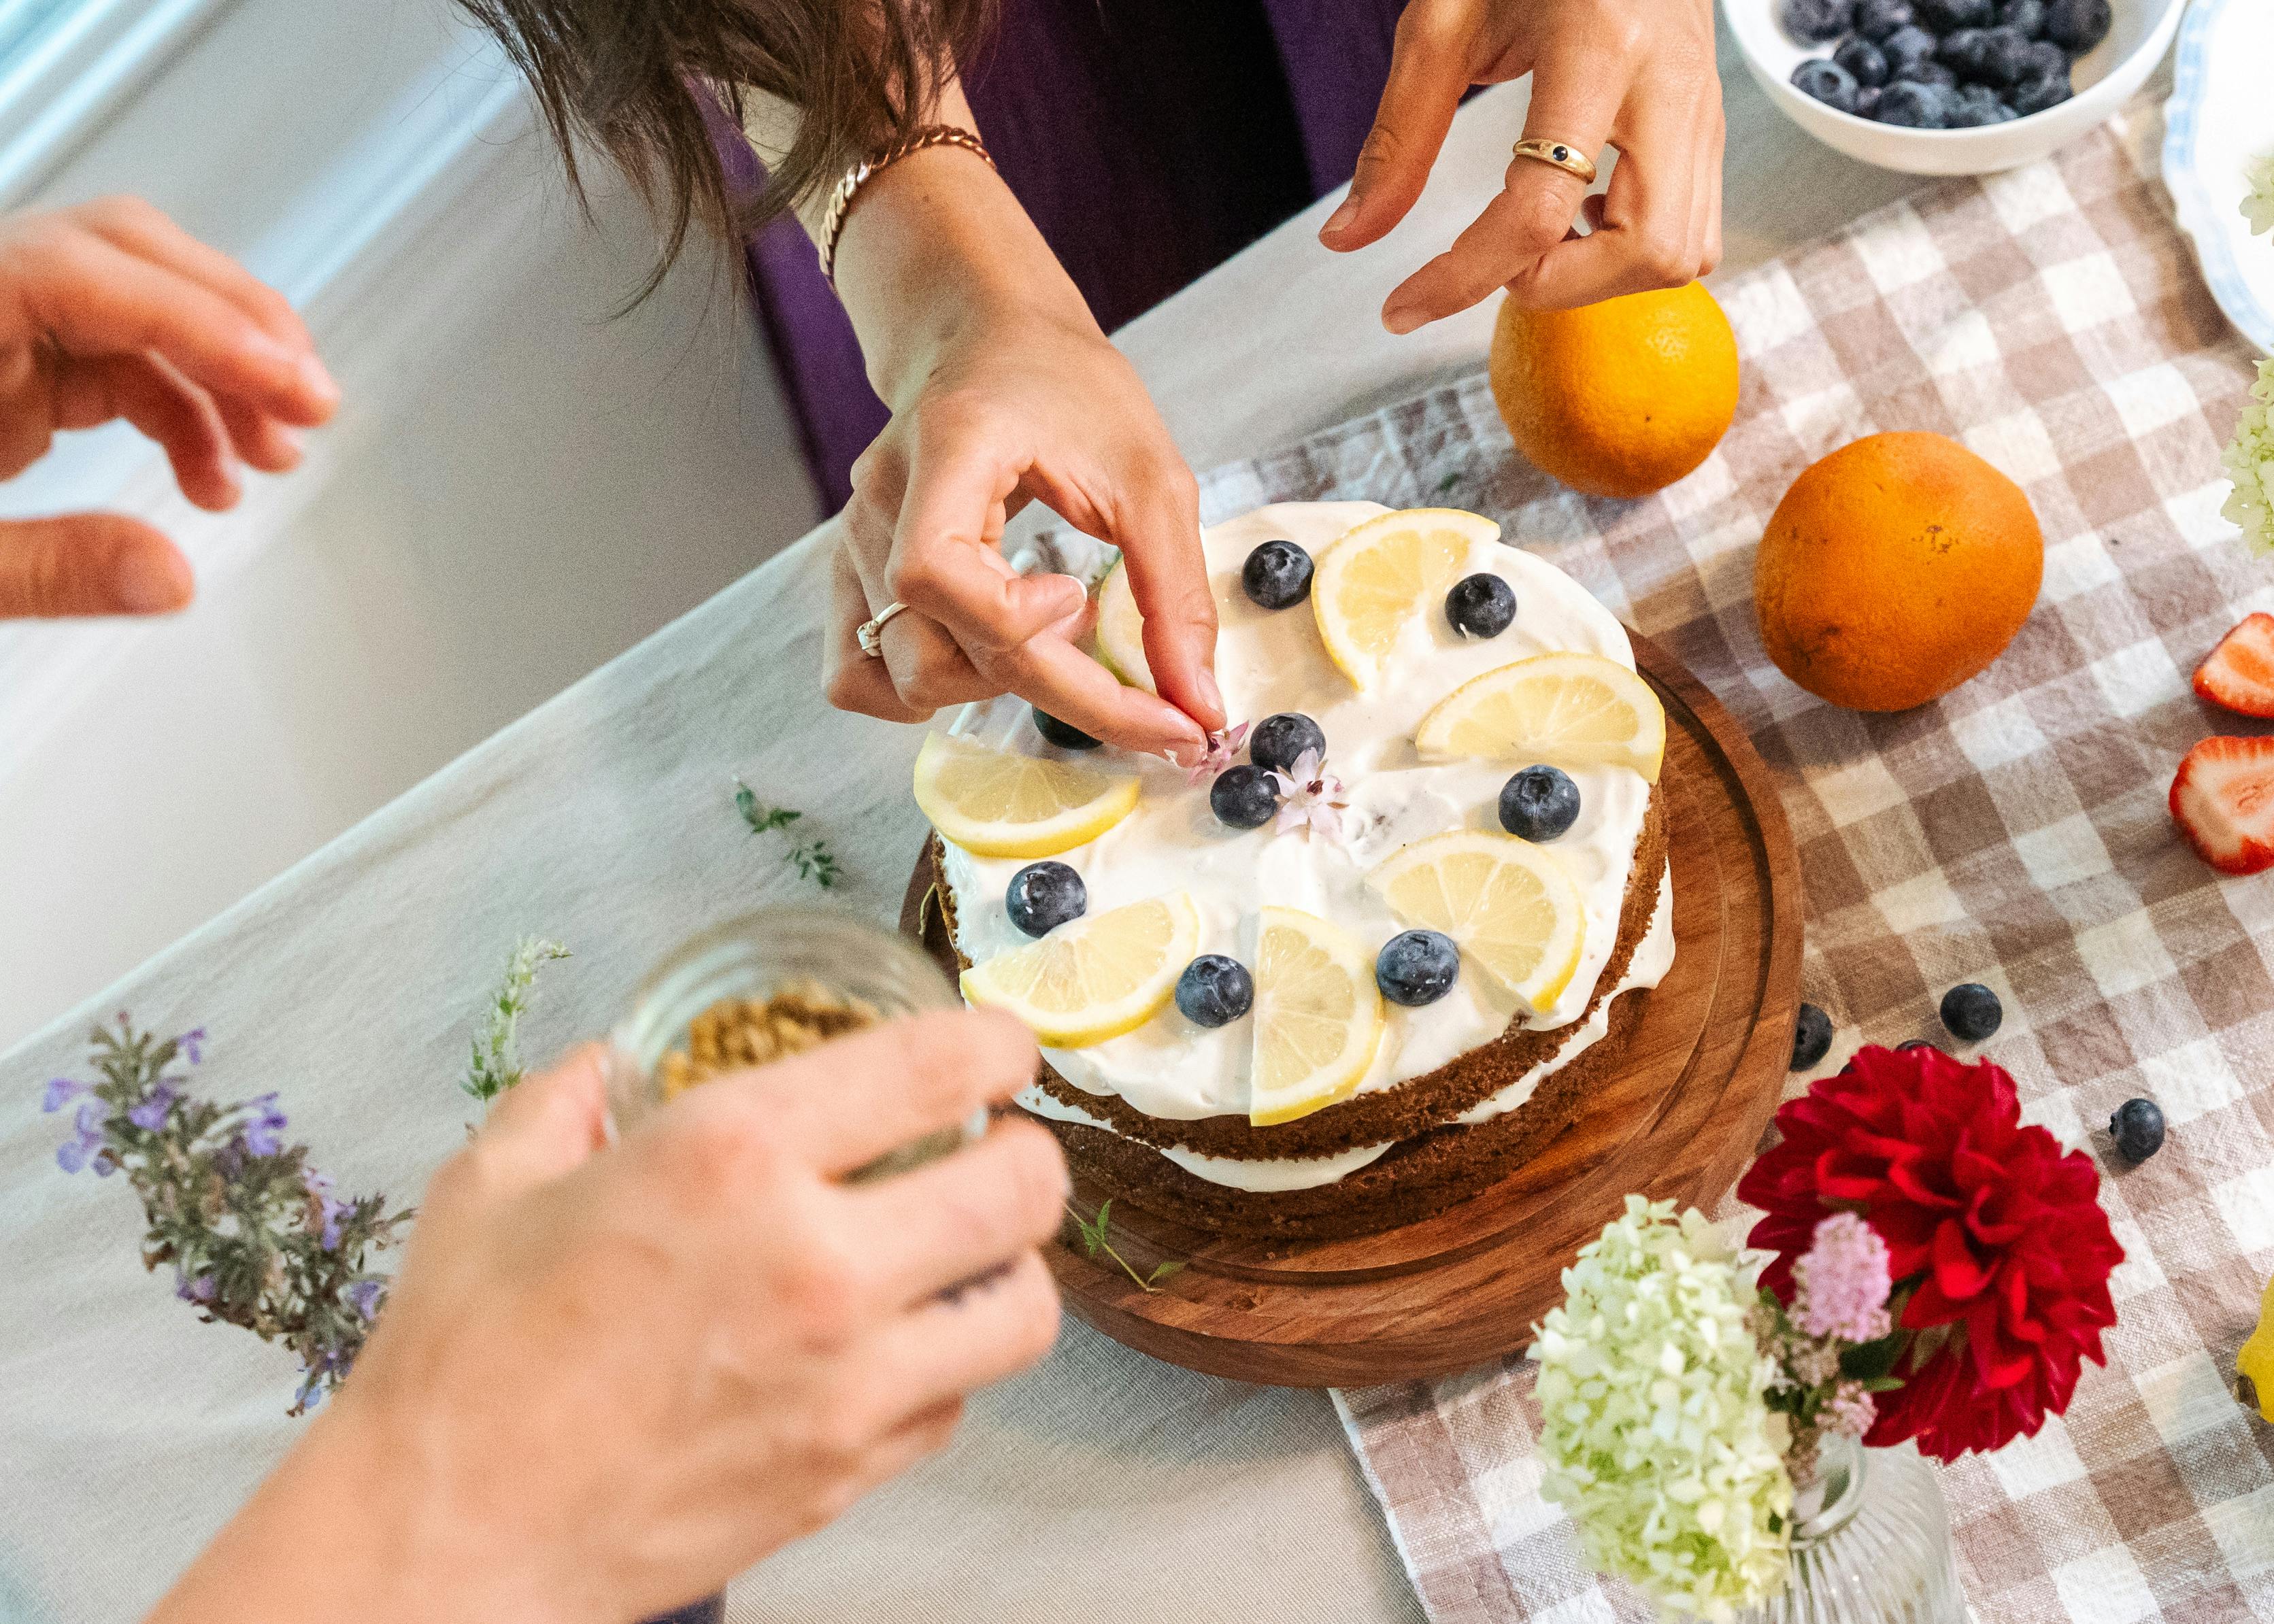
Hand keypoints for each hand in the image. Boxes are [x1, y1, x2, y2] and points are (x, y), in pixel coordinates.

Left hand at [0, 197, 336, 617]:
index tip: (288, 386)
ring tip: (274, 454)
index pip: (96, 277)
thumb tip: (168, 576)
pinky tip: (210, 477)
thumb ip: (50, 568)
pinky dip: (181, 411)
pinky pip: (115, 361)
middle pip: (131, 258)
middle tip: (310, 404)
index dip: (208, 326)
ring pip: (138, 304)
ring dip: (222, 374)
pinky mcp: (4, 366)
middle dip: (237, 327)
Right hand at [149, 1011, 1066, 1623]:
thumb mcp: (492, 1185)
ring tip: (969, 1249)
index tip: (998, 1046)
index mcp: (731, 1157)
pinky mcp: (850, 1469)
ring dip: (1012, 1265)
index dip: (994, 1043)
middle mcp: (815, 1262)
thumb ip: (569, 1101)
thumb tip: (609, 1065)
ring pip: (1025, 1307)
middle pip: (1024, 1186)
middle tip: (997, 1147)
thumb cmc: (462, 1366)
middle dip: (1028, 1152)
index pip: (936, 1068)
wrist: (445, 1544)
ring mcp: (847, 1379)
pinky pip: (959, 1400)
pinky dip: (948, 1363)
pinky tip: (897, 1342)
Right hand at [821, 137, 1222, 758]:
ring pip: (903, 677)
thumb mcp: (1148, 473)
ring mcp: (856, 547)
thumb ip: (1174, 594)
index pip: (933, 573)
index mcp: (942, 453)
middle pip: (937, 651)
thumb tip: (1198, 701)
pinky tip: (991, 659)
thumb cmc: (1061, 384)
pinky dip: (930, 691)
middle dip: (1060, 694)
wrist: (989, 337)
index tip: (1082, 605)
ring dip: (994, 690)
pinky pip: (863, 676)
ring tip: (1061, 646)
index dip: (1012, 620)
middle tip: (1156, 706)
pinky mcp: (856, 577)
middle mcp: (880, 508)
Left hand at [1319, 0, 1723, 326]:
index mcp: (1599, 46)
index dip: (1464, 279)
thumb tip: (1349, 236)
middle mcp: (1668, 84)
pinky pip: (1693, 230)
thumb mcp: (1443, 23)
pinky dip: (1631, 254)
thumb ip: (1397, 136)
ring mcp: (1702, 108)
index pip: (1539, 208)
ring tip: (1536, 244)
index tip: (1404, 307)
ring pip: (1682, 253)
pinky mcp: (1710, 124)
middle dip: (1563, 289)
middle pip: (1647, 250)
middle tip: (1498, 267)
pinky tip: (1580, 221)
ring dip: (1600, 279)